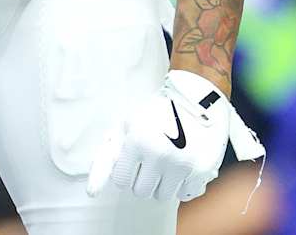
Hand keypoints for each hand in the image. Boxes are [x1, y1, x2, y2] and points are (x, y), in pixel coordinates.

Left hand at [87, 70, 263, 202]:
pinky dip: (182, 184)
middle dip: (143, 178)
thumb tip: (91, 192)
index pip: (121, 180)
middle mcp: (160, 154)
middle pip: (141, 191)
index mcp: (137, 140)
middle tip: (151, 160)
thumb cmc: (155, 112)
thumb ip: (106, 156)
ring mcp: (183, 164)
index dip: (125, 170)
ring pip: (163, 195)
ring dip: (162, 183)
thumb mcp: (126, 125)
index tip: (132, 161)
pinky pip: (185, 194)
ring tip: (167, 161)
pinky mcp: (203, 171)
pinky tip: (183, 164)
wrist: (196, 98)